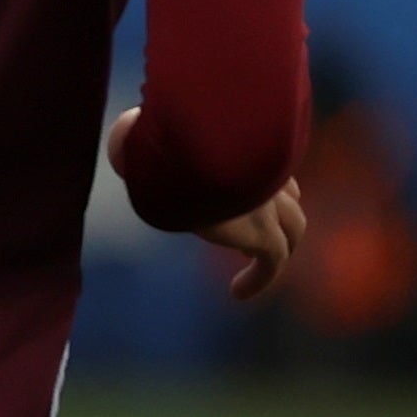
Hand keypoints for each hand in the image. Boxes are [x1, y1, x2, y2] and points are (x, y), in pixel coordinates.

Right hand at [106, 107, 308, 301]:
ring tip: (250, 264)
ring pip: (292, 230)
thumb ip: (143, 129)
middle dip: (278, 216)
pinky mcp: (263, 233)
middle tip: (251, 234)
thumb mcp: (154, 127)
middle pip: (289, 198)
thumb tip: (124, 124)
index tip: (239, 198)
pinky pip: (272, 262)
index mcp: (246, 146)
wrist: (189, 152)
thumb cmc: (162, 133)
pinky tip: (238, 293)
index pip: (264, 165)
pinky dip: (259, 279)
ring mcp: (270, 204)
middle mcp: (265, 174)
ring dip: (277, 248)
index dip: (259, 185)